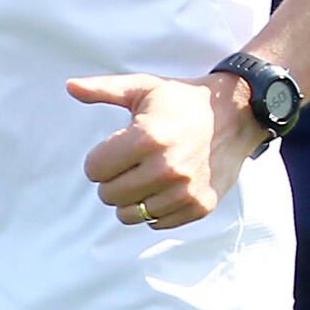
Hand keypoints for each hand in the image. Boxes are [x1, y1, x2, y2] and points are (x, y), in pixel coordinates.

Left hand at [69, 72, 266, 230]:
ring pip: (129, 214)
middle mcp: (166, 167)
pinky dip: (157, 209)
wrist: (239, 113)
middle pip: (108, 195)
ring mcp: (185, 190)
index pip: (93, 170)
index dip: (101, 158)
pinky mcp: (200, 205)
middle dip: (114, 179)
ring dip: (134, 197)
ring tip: (149, 176)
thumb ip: (105, 89)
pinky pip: (156, 223)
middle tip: (134, 163)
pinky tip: (168, 187)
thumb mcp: (146, 88)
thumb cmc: (185, 101)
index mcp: (147, 138)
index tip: (118, 148)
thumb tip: (69, 86)